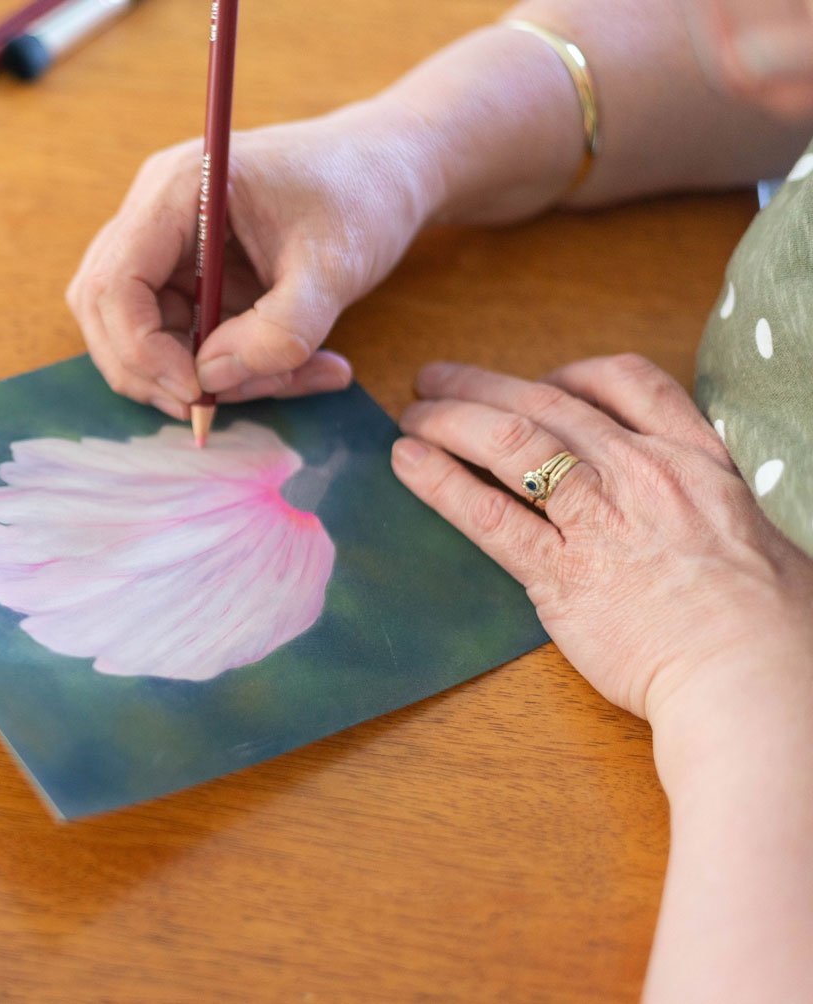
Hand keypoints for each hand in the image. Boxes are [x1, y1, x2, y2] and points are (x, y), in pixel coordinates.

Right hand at [66, 100, 437, 418]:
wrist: (389, 166)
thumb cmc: (365, 196)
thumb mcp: (335, 270)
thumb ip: (278, 334)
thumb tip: (209, 382)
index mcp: (179, 188)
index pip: (114, 282)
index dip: (140, 349)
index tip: (195, 392)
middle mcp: (155, 211)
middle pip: (106, 311)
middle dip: (156, 371)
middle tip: (217, 407)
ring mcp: (165, 242)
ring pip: (141, 334)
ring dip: (200, 376)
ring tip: (289, 376)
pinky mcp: (186, 271)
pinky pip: (181, 336)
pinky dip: (225, 368)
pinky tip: (290, 368)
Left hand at [390, 353, 812, 720]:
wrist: (758, 678)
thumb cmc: (772, 624)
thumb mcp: (753, 532)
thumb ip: (705, 505)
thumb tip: (684, 512)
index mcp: (695, 460)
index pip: (626, 381)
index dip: (568, 373)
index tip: (535, 381)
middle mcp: (642, 474)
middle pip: (546, 403)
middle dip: (482, 386)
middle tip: (436, 382)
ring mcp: (599, 520)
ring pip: (510, 442)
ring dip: (449, 420)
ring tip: (411, 415)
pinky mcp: (561, 575)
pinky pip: (488, 514)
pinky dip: (439, 481)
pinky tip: (407, 463)